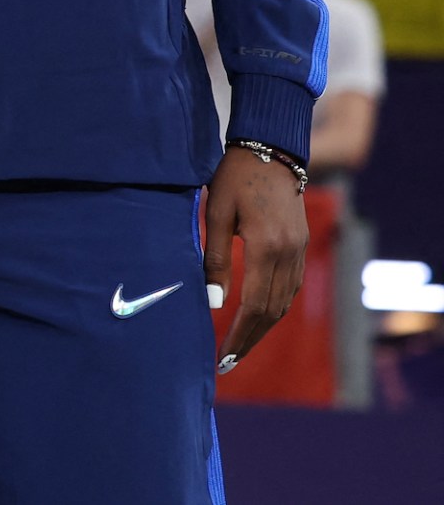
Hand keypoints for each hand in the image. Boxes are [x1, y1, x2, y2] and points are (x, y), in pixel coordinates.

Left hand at [203, 145, 306, 375]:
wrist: (270, 151)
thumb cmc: (233, 177)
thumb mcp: (215, 213)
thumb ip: (214, 259)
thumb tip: (215, 303)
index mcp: (266, 247)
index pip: (254, 305)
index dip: (239, 334)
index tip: (223, 355)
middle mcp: (289, 254)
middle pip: (273, 311)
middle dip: (250, 339)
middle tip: (227, 362)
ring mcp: (299, 252)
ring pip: (284, 303)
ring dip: (262, 328)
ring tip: (239, 347)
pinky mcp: (300, 247)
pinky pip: (290, 288)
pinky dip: (274, 308)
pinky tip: (257, 318)